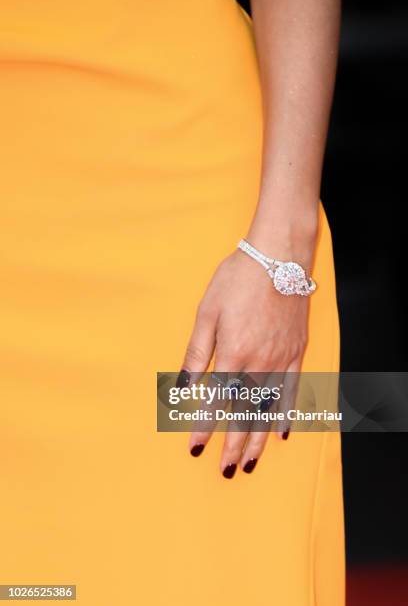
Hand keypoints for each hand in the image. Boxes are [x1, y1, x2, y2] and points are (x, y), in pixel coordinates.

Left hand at [178, 247, 309, 477]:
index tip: (196, 448)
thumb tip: (184, 385)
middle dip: (232, 445)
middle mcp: (258, 364)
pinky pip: (292, 392)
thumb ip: (197, 352)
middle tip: (225, 471)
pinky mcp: (296, 353)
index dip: (204, 427)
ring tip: (250, 463)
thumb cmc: (237, 281)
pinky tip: (282, 433)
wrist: (278, 257)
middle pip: (244, 413)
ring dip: (258, 439)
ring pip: (268, 409)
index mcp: (232, 355)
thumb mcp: (208, 313)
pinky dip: (286, 414)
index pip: (215, 402)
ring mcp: (281, 360)